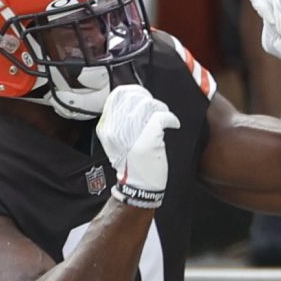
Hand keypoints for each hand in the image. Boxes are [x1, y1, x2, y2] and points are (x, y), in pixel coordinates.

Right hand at [98, 83, 179, 207]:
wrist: (138, 188)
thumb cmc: (132, 166)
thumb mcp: (118, 142)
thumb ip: (122, 123)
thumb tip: (136, 102)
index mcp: (107, 127)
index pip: (118, 95)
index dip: (134, 91)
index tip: (144, 96)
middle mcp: (117, 128)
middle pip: (134, 97)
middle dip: (150, 100)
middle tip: (157, 109)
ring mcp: (132, 133)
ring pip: (149, 104)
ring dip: (161, 108)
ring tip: (165, 119)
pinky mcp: (148, 138)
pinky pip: (162, 116)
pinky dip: (171, 118)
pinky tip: (173, 124)